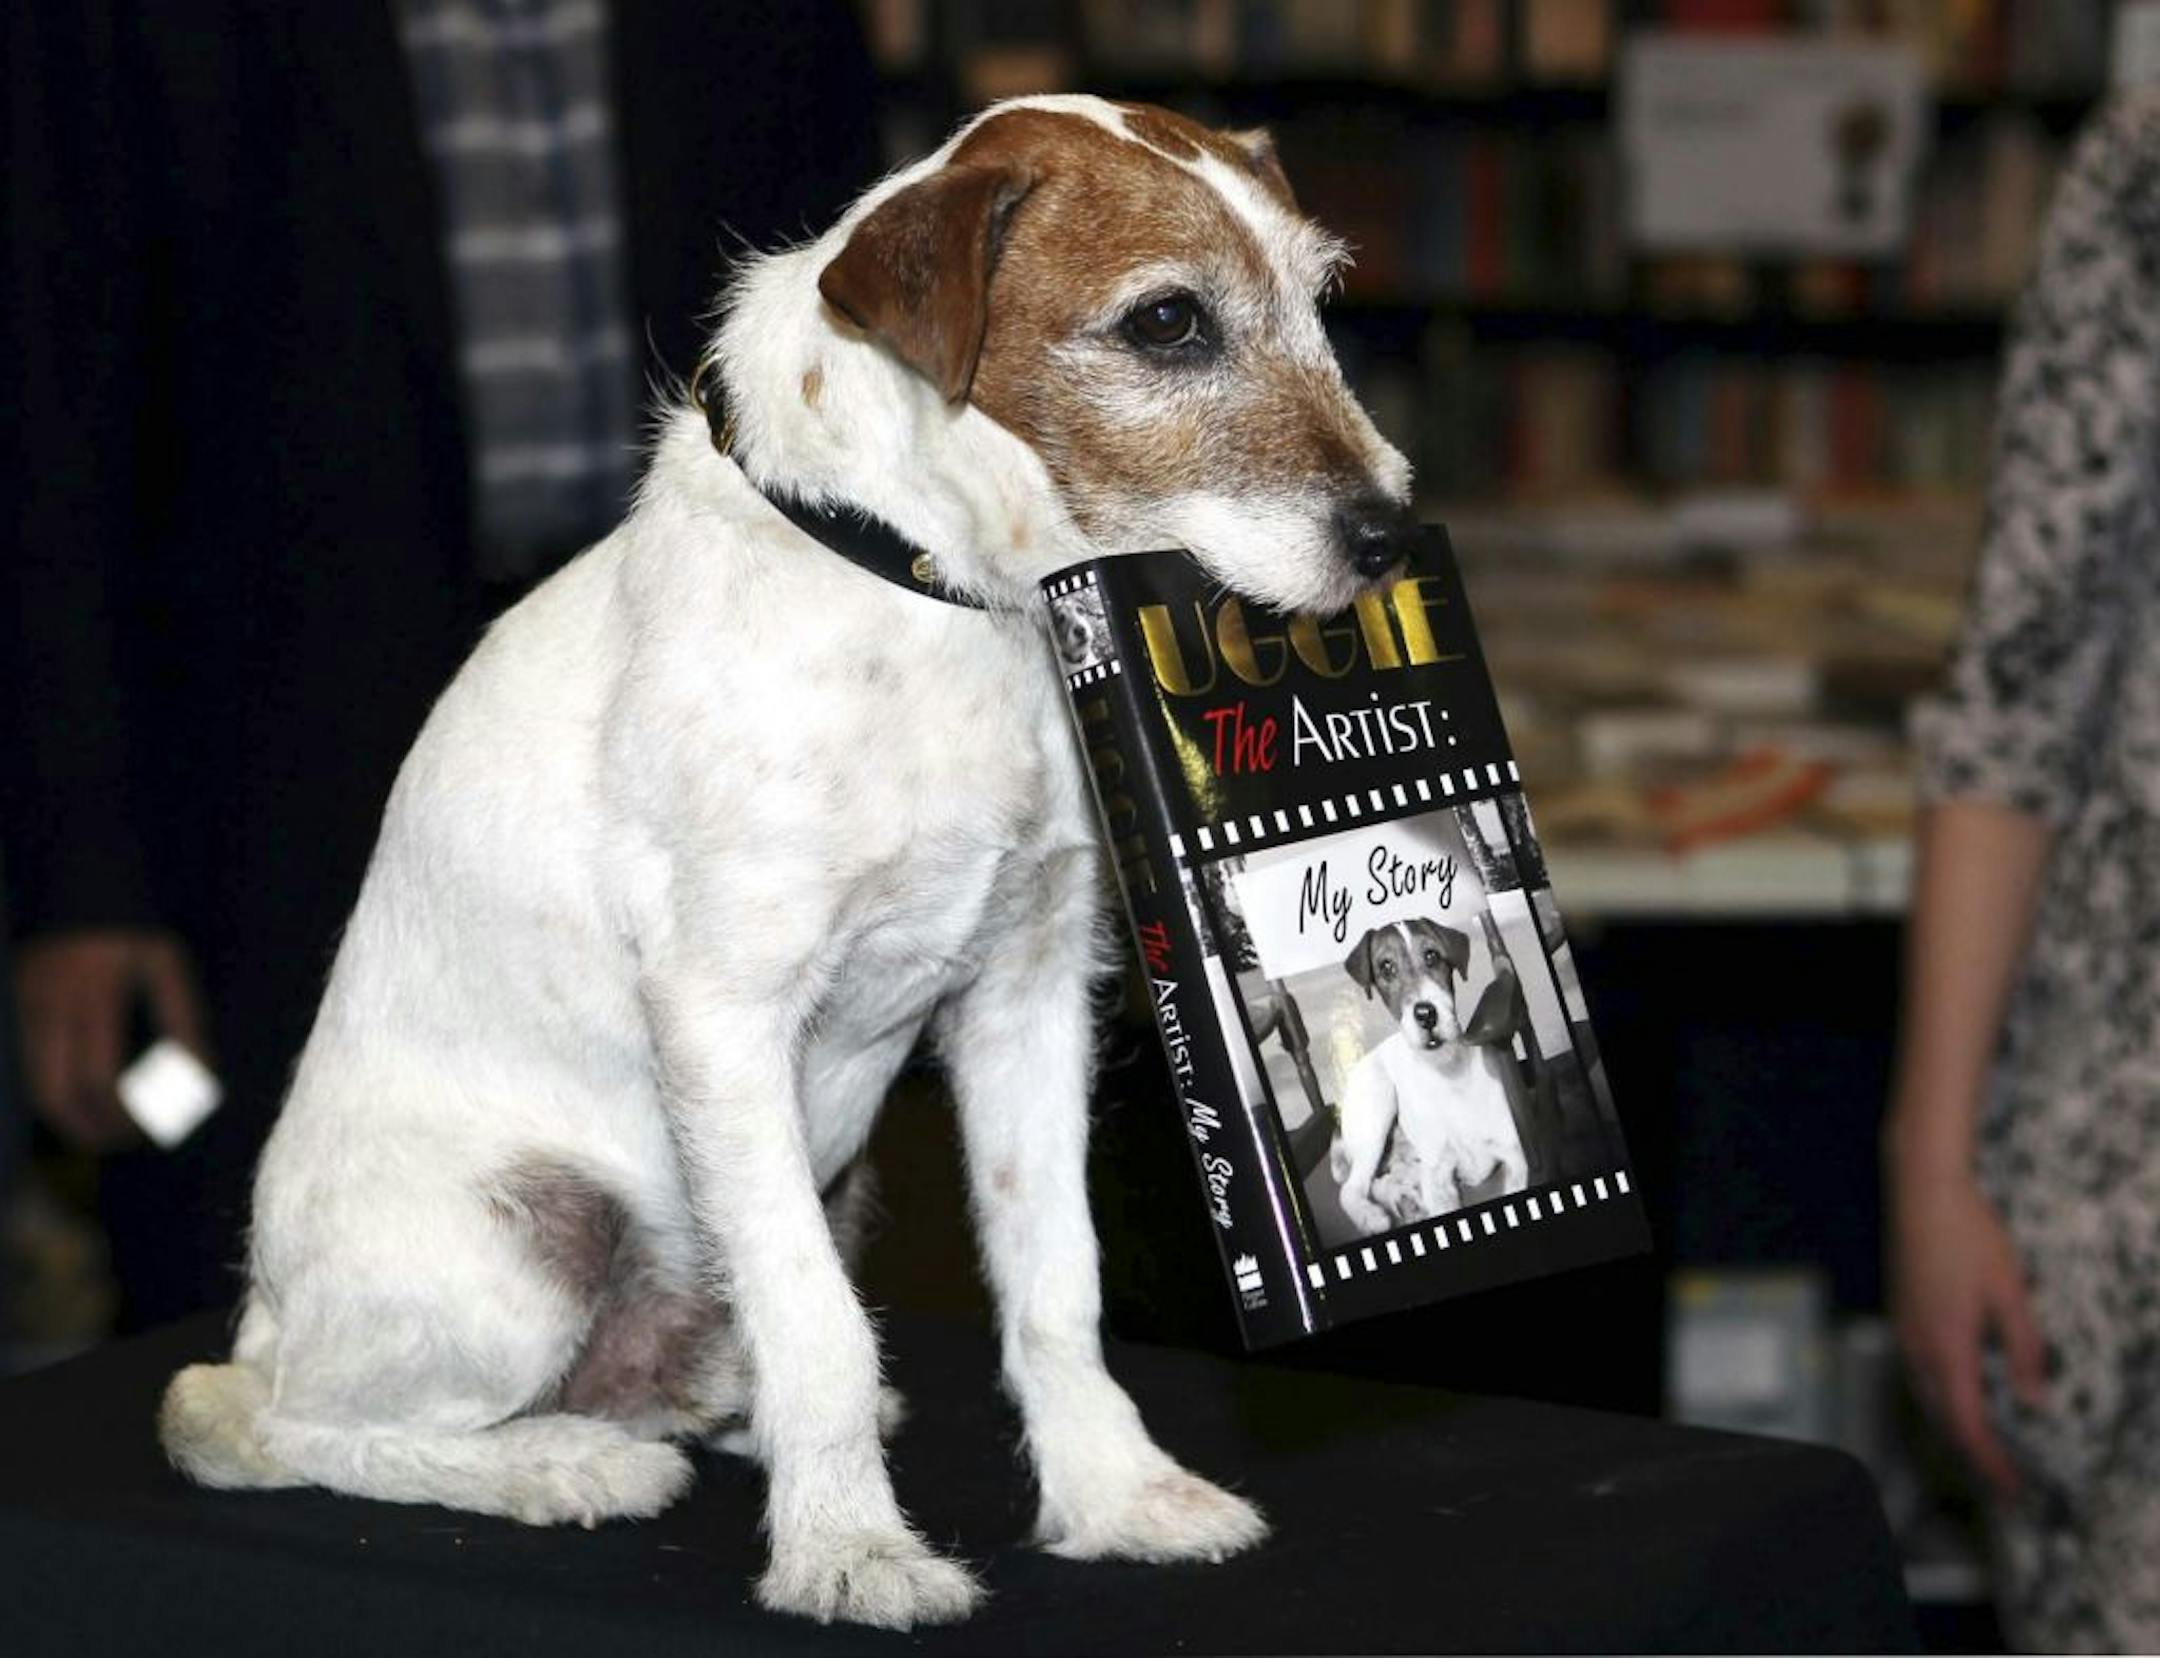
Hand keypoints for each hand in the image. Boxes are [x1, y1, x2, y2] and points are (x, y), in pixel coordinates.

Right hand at [14, 929, 210, 1151]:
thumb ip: (182, 1023)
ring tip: (103, 1129)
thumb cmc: (132, 933)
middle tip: (121, 1141)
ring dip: (66, 1119)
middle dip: (87, 1131)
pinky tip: (80, 1100)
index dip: (122, 1115)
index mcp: (94, 995)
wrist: (77, 890)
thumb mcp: (167, 969)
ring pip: (33, 1086)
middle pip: (54, 1094)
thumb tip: (199, 1079)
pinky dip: (50, 1094)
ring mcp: (24, 1010)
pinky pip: (25, 1068)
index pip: (99, 1078)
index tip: (148, 1128)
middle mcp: (50, 1006)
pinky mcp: (13, 1011)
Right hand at [1890, 1163, 2047, 1496]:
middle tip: (2004, 1479)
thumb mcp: (2011, 1292)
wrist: (1920, 1190)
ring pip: (1925, 1397)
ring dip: (1953, 1427)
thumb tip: (2035, 1400)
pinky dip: (1939, 1398)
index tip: (2012, 1488)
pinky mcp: (1900, 1313)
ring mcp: (1903, 1329)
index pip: (1967, 1423)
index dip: (1990, 1461)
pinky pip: (1916, 1373)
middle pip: (1941, 1419)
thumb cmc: (1969, 1235)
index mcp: (1948, 1345)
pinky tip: (1956, 1394)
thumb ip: (2024, 1350)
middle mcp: (1917, 1345)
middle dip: (1972, 1455)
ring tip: (1984, 1445)